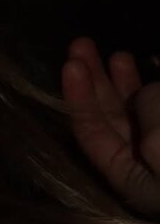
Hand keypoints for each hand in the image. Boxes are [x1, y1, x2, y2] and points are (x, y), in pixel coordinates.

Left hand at [61, 37, 159, 216]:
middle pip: (112, 120)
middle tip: (80, 45)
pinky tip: (155, 66)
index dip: (79, 99)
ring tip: (118, 55)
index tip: (71, 64)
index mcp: (134, 177)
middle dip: (95, 82)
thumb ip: (152, 116)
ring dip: (125, 82)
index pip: (93, 135)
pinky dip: (159, 87)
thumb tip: (147, 92)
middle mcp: (148, 164)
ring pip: (141, 112)